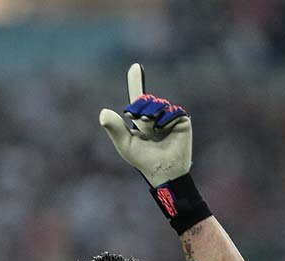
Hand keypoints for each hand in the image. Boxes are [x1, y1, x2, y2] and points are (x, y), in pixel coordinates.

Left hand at [99, 63, 192, 186]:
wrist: (163, 171)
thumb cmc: (143, 161)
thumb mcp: (126, 144)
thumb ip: (115, 128)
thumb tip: (103, 112)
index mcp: (142, 119)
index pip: (138, 98)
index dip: (135, 82)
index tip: (135, 66)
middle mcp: (156, 116)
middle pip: (146, 99)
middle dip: (140, 107)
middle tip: (136, 118)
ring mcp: (170, 117)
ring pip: (159, 104)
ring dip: (151, 113)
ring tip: (149, 127)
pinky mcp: (182, 121)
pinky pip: (173, 111)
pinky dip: (164, 119)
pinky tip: (162, 129)